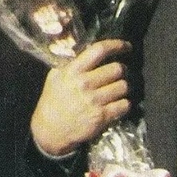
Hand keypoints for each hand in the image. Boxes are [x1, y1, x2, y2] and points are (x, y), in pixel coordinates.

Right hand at [30, 39, 131, 155]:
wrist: (50, 131)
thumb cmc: (53, 102)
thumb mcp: (55, 77)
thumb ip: (70, 63)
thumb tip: (88, 51)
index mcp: (73, 71)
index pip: (99, 50)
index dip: (117, 45)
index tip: (126, 46)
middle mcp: (84, 84)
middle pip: (117, 69)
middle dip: (122, 70)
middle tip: (119, 74)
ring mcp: (94, 101)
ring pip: (123, 86)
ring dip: (123, 87)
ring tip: (117, 89)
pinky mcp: (102, 116)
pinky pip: (124, 104)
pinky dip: (124, 104)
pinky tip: (118, 104)